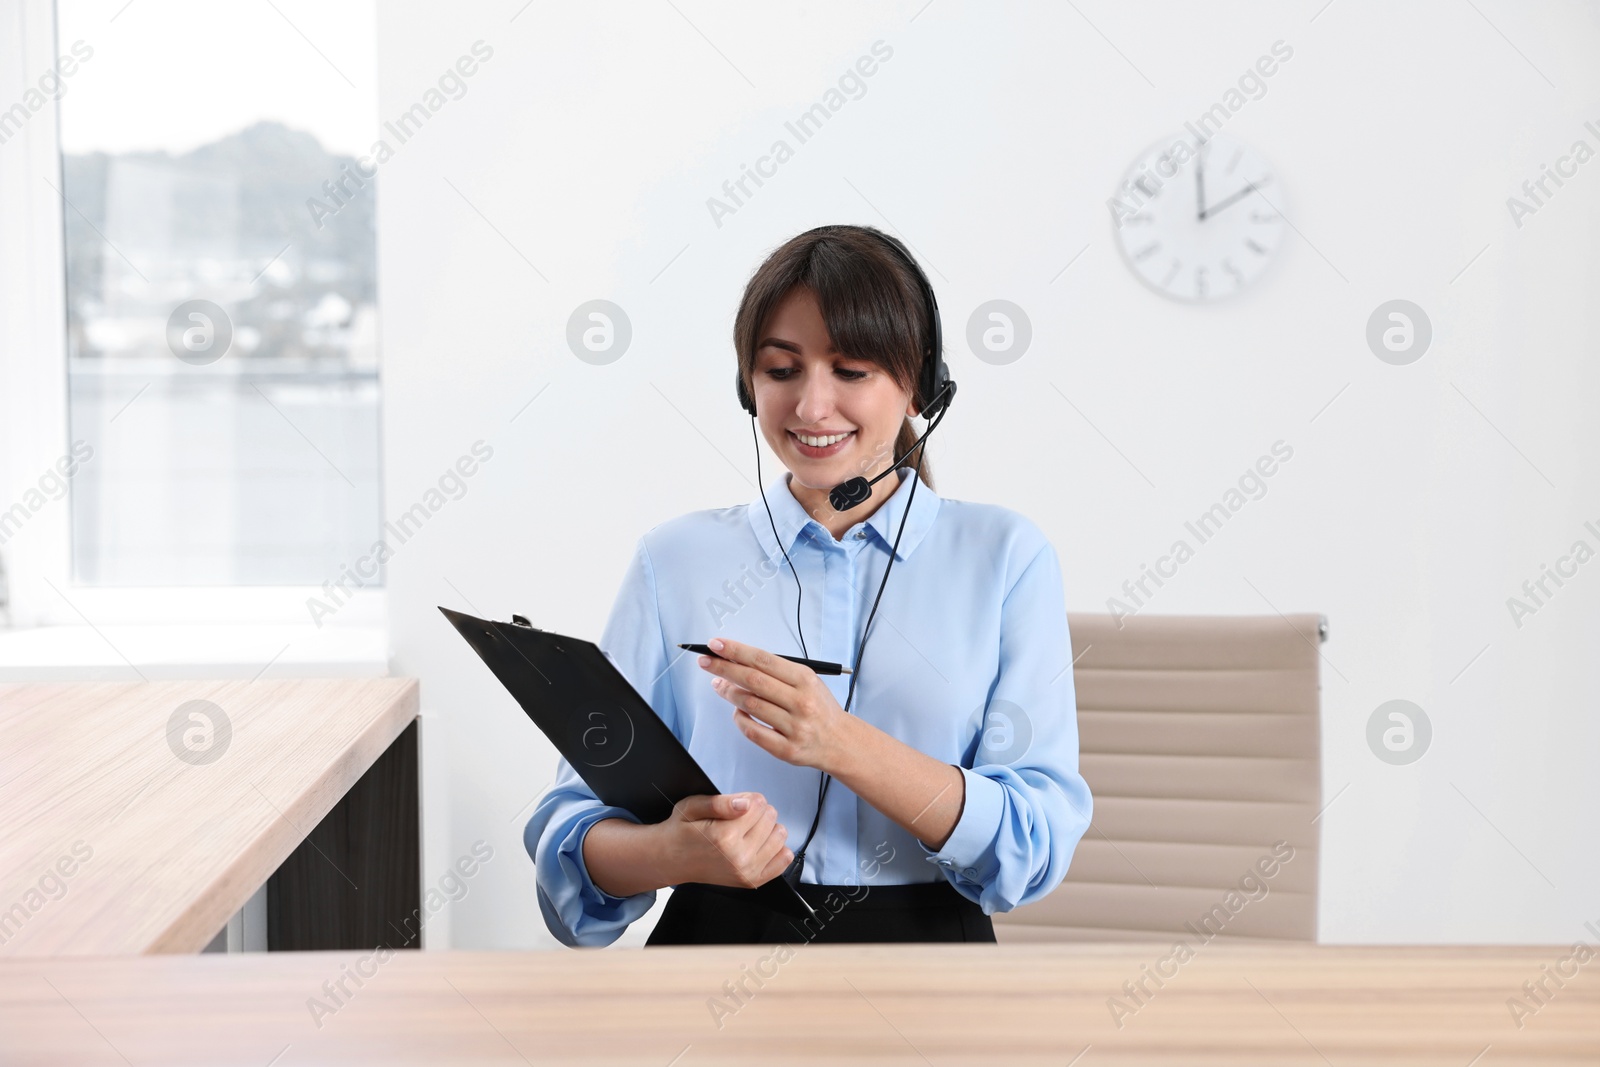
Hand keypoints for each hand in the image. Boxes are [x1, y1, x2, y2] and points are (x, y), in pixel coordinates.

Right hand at [660, 792, 791, 889]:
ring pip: (780, 835)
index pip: (759, 804)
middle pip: (771, 817)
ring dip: (767, 829)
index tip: (735, 805)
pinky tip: (760, 844)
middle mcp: (738, 857)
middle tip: (738, 818)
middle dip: (757, 812)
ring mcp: (747, 871)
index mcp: (724, 836)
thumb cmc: (682, 832)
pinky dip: (776, 848)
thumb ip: (720, 802)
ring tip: (748, 831)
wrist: (672, 860)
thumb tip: (745, 804)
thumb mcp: (691, 806)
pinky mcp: (752, 880)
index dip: (747, 799)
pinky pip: (783, 859)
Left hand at [698, 637, 854, 772]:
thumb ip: (777, 673)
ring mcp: (794, 726)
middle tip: (706, 662)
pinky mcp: (786, 749)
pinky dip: (739, 720)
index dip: (736, 651)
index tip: (716, 645)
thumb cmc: (819, 708)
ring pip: (750, 705)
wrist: (840, 741)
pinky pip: (753, 732)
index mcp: (805, 680)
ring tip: (719, 685)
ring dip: (729, 693)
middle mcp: (801, 702)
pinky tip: (736, 712)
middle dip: (724, 668)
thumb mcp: (807, 682)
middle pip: (753, 680)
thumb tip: (738, 661)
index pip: (763, 660)